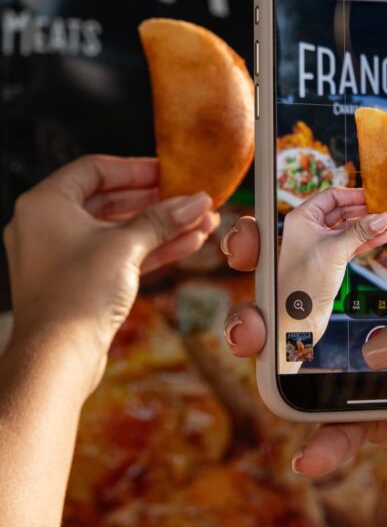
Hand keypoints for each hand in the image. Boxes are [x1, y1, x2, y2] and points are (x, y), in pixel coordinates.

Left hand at [4, 155, 218, 395]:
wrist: (57, 359)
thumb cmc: (75, 296)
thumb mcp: (126, 246)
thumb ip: (162, 219)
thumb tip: (194, 201)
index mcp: (46, 203)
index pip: (95, 169)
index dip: (136, 168)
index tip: (169, 171)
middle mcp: (47, 225)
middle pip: (110, 199)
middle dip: (156, 201)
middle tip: (189, 198)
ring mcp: (62, 255)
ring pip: (119, 230)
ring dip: (160, 227)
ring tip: (199, 222)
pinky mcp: (78, 282)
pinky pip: (117, 255)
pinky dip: (148, 249)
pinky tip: (186, 244)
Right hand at [224, 222, 386, 502]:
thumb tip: (382, 345)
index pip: (360, 232)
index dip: (309, 220)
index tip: (265, 214)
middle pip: (319, 289)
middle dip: (270, 278)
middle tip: (245, 267)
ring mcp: (386, 366)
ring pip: (314, 355)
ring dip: (273, 353)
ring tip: (251, 347)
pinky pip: (344, 428)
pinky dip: (325, 442)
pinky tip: (312, 455)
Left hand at [275, 188, 386, 367]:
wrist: (297, 318)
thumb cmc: (304, 283)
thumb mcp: (335, 251)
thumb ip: (360, 231)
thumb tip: (382, 216)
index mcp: (302, 218)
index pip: (332, 196)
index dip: (356, 195)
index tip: (377, 196)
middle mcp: (310, 228)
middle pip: (344, 210)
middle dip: (368, 211)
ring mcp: (321, 244)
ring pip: (351, 228)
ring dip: (372, 226)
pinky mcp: (331, 260)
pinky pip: (353, 243)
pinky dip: (368, 240)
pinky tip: (385, 237)